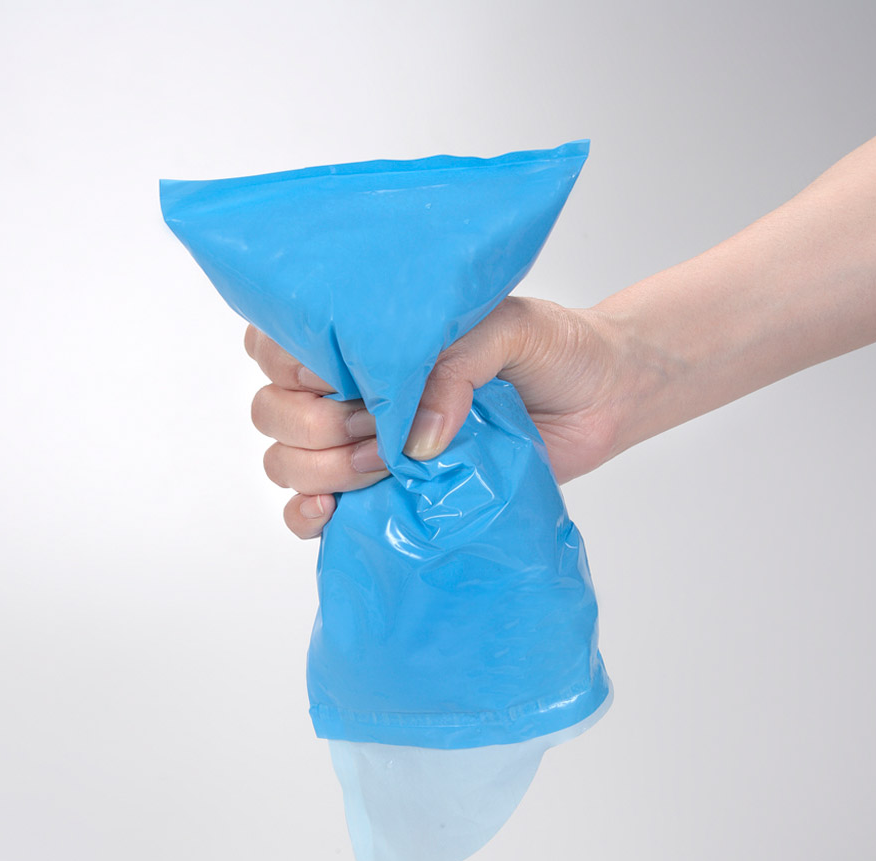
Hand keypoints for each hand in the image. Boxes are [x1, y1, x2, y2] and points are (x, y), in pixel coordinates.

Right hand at [245, 296, 628, 538]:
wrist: (601, 398)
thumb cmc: (556, 350)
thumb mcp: (506, 330)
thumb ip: (454, 365)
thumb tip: (414, 441)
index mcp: (369, 338)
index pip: (280, 344)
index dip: (296, 368)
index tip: (344, 380)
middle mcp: (355, 390)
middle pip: (274, 412)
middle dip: (315, 426)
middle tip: (376, 429)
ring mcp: (367, 446)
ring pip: (287, 462)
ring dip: (322, 468)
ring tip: (384, 465)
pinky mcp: (389, 495)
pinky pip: (315, 513)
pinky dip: (307, 516)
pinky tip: (330, 512)